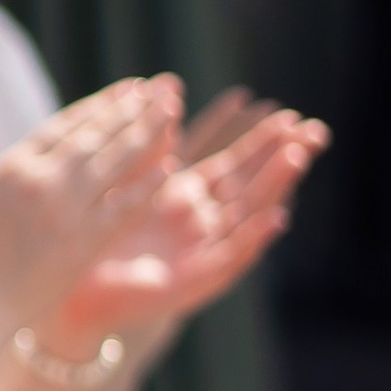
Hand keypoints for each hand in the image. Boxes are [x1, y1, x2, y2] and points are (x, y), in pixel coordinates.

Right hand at [0, 77, 182, 332]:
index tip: (126, 90)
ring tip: (170, 112)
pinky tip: (170, 166)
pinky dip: (148, 185)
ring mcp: (66, 210)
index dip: (100, 104)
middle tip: (159, 91)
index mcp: (12, 166)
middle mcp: (42, 181)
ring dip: (146, 133)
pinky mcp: (85, 242)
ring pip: (115, 162)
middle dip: (130, 110)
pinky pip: (125, 206)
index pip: (65, 125)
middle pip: (96, 136)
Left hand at [43, 105, 325, 353]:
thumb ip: (151, 147)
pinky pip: (233, 256)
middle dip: (281, 156)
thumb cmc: (96, 240)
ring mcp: (202, 250)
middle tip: (314, 128)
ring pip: (249, 212)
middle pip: (251, 183)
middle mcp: (201, 222)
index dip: (260, 139)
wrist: (77, 294)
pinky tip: (277, 218)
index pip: (233, 162)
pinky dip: (255, 237)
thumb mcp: (125, 184)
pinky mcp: (196, 280)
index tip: (288, 112)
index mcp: (185, 197)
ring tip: (298, 156)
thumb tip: (167, 96)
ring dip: (275, 185)